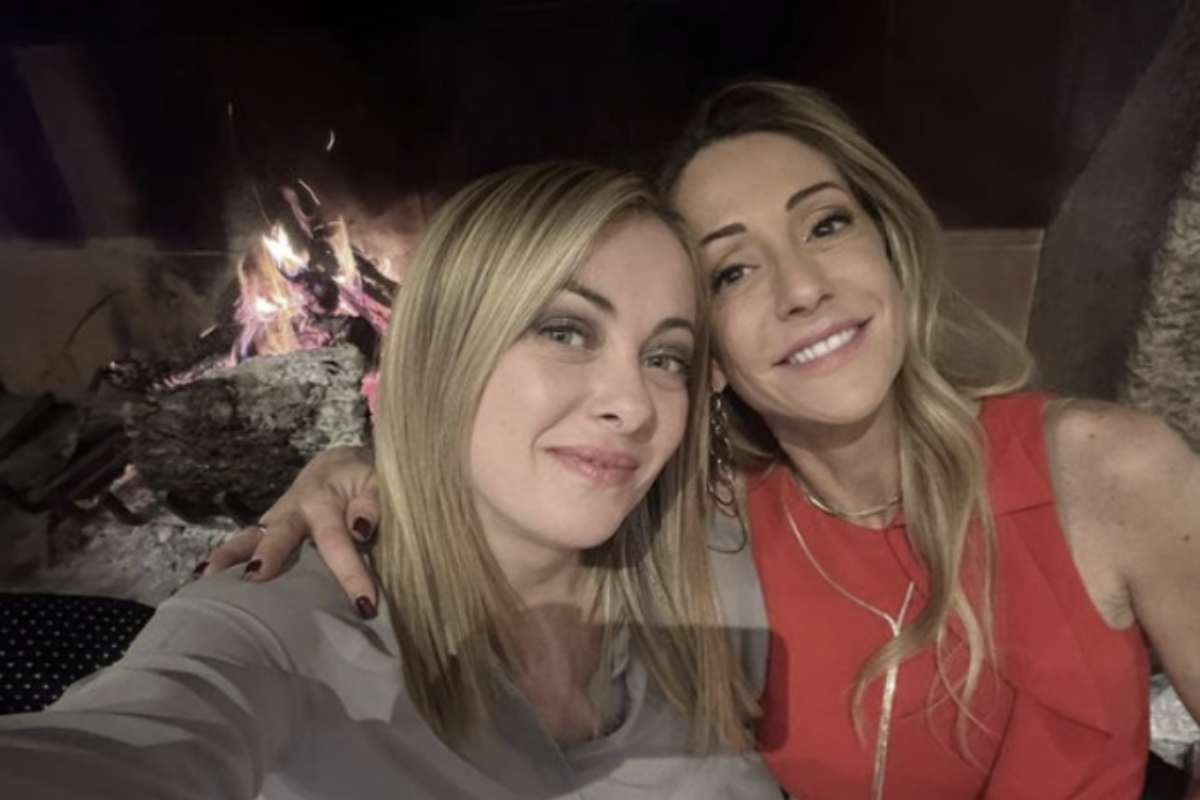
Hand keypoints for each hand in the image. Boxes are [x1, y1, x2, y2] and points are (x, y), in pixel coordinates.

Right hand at [198, 445, 380, 616]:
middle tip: (256, 575)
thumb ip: (375, 502)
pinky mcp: (267, 530)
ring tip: (206, 578)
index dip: (351, 572)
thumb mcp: (379, 482)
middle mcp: (294, 510)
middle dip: (269, 554)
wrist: (340, 466)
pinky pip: (245, 544)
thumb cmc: (363, 479)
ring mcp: (276, 520)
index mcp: (326, 500)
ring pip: (250, 537)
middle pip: (280, 534)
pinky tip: (203, 582)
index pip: (338, 540)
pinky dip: (224, 560)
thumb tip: (360, 528)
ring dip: (229, 557)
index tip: (364, 604)